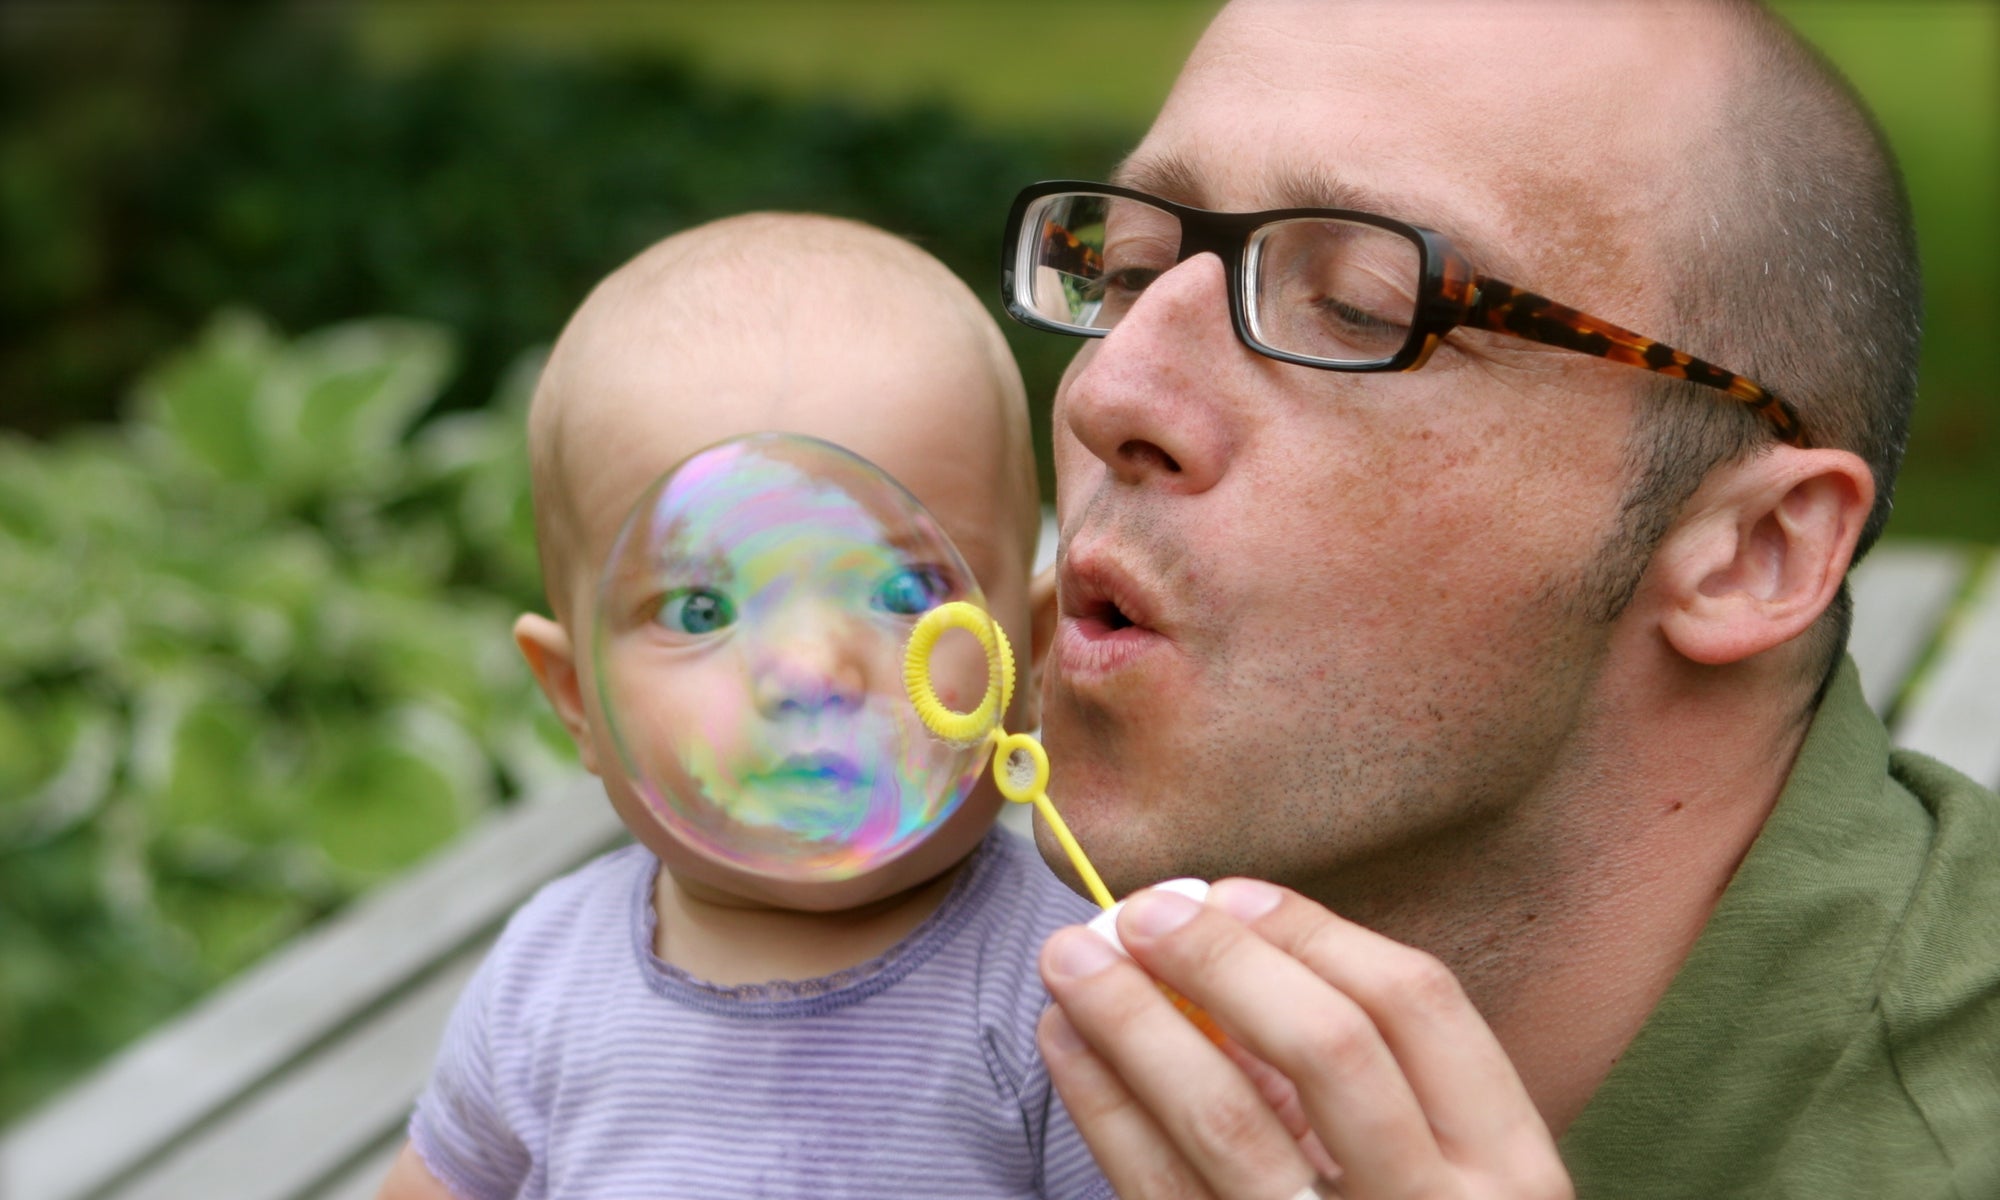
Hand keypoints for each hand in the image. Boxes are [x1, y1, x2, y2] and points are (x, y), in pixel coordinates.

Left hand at [1037, 879, 1572, 1198]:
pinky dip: (1104, 1105)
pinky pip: (1160, 1189)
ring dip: (1135, 1020)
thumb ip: (1360, 1077)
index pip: (1417, 1003)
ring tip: (1070, 961)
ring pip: (1227, 1119)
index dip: (1313, 932)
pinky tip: (1068, 1044)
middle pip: (1328, 1046)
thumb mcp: (1437, 1173)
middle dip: (1222, 961)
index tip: (1227, 892)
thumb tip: (1218, 943)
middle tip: (1138, 911)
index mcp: (1507, 1166)